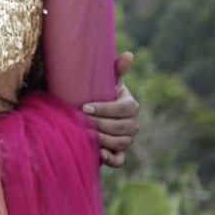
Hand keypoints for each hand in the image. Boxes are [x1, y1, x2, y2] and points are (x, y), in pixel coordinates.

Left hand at [83, 51, 139, 166]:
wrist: (88, 114)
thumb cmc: (96, 93)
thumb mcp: (104, 81)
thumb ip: (116, 69)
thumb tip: (130, 54)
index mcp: (131, 105)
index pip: (124, 109)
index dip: (105, 109)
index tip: (85, 107)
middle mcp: (133, 124)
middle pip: (123, 128)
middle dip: (100, 124)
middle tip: (80, 121)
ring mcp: (128, 140)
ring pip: (122, 143)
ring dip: (103, 139)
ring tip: (84, 133)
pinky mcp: (119, 154)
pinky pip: (120, 160)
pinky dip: (111, 159)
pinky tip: (98, 153)